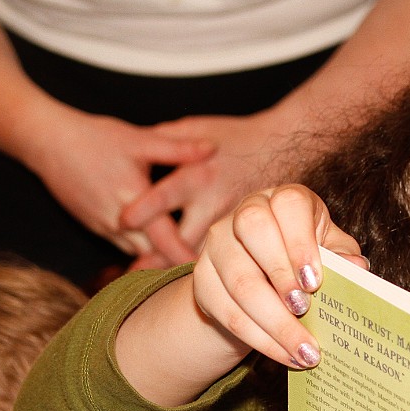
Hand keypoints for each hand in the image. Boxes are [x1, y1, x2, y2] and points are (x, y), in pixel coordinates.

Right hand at [23, 107, 213, 265]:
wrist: (47, 143)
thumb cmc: (95, 138)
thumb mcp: (138, 140)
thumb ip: (177, 149)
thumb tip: (213, 149)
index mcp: (134, 200)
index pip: (165, 239)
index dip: (185, 256)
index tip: (206, 268)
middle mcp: (118, 221)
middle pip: (152, 253)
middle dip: (173, 261)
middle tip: (203, 267)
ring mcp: (104, 227)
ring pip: (137, 252)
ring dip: (155, 256)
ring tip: (182, 259)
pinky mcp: (94, 227)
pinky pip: (122, 245)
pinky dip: (139, 246)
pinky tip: (155, 243)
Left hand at [117, 111, 296, 260]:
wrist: (286, 146)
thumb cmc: (239, 136)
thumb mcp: (198, 128)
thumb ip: (163, 140)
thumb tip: (131, 143)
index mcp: (197, 176)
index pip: (165, 196)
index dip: (143, 210)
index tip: (123, 221)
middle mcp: (212, 203)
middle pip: (180, 238)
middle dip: (157, 256)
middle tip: (133, 272)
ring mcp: (229, 222)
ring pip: (200, 253)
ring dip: (175, 266)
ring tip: (150, 282)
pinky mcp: (244, 233)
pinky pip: (221, 254)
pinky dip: (205, 265)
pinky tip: (191, 278)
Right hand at [190, 184, 364, 369]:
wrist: (261, 279)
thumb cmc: (305, 258)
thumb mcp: (329, 252)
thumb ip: (343, 256)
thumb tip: (357, 268)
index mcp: (283, 201)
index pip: (287, 205)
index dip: (300, 241)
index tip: (315, 280)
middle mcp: (245, 212)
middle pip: (252, 229)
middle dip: (279, 273)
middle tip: (304, 310)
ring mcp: (218, 245)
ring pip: (239, 280)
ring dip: (273, 322)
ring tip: (304, 351)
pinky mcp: (203, 280)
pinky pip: (227, 311)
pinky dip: (259, 339)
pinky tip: (284, 355)